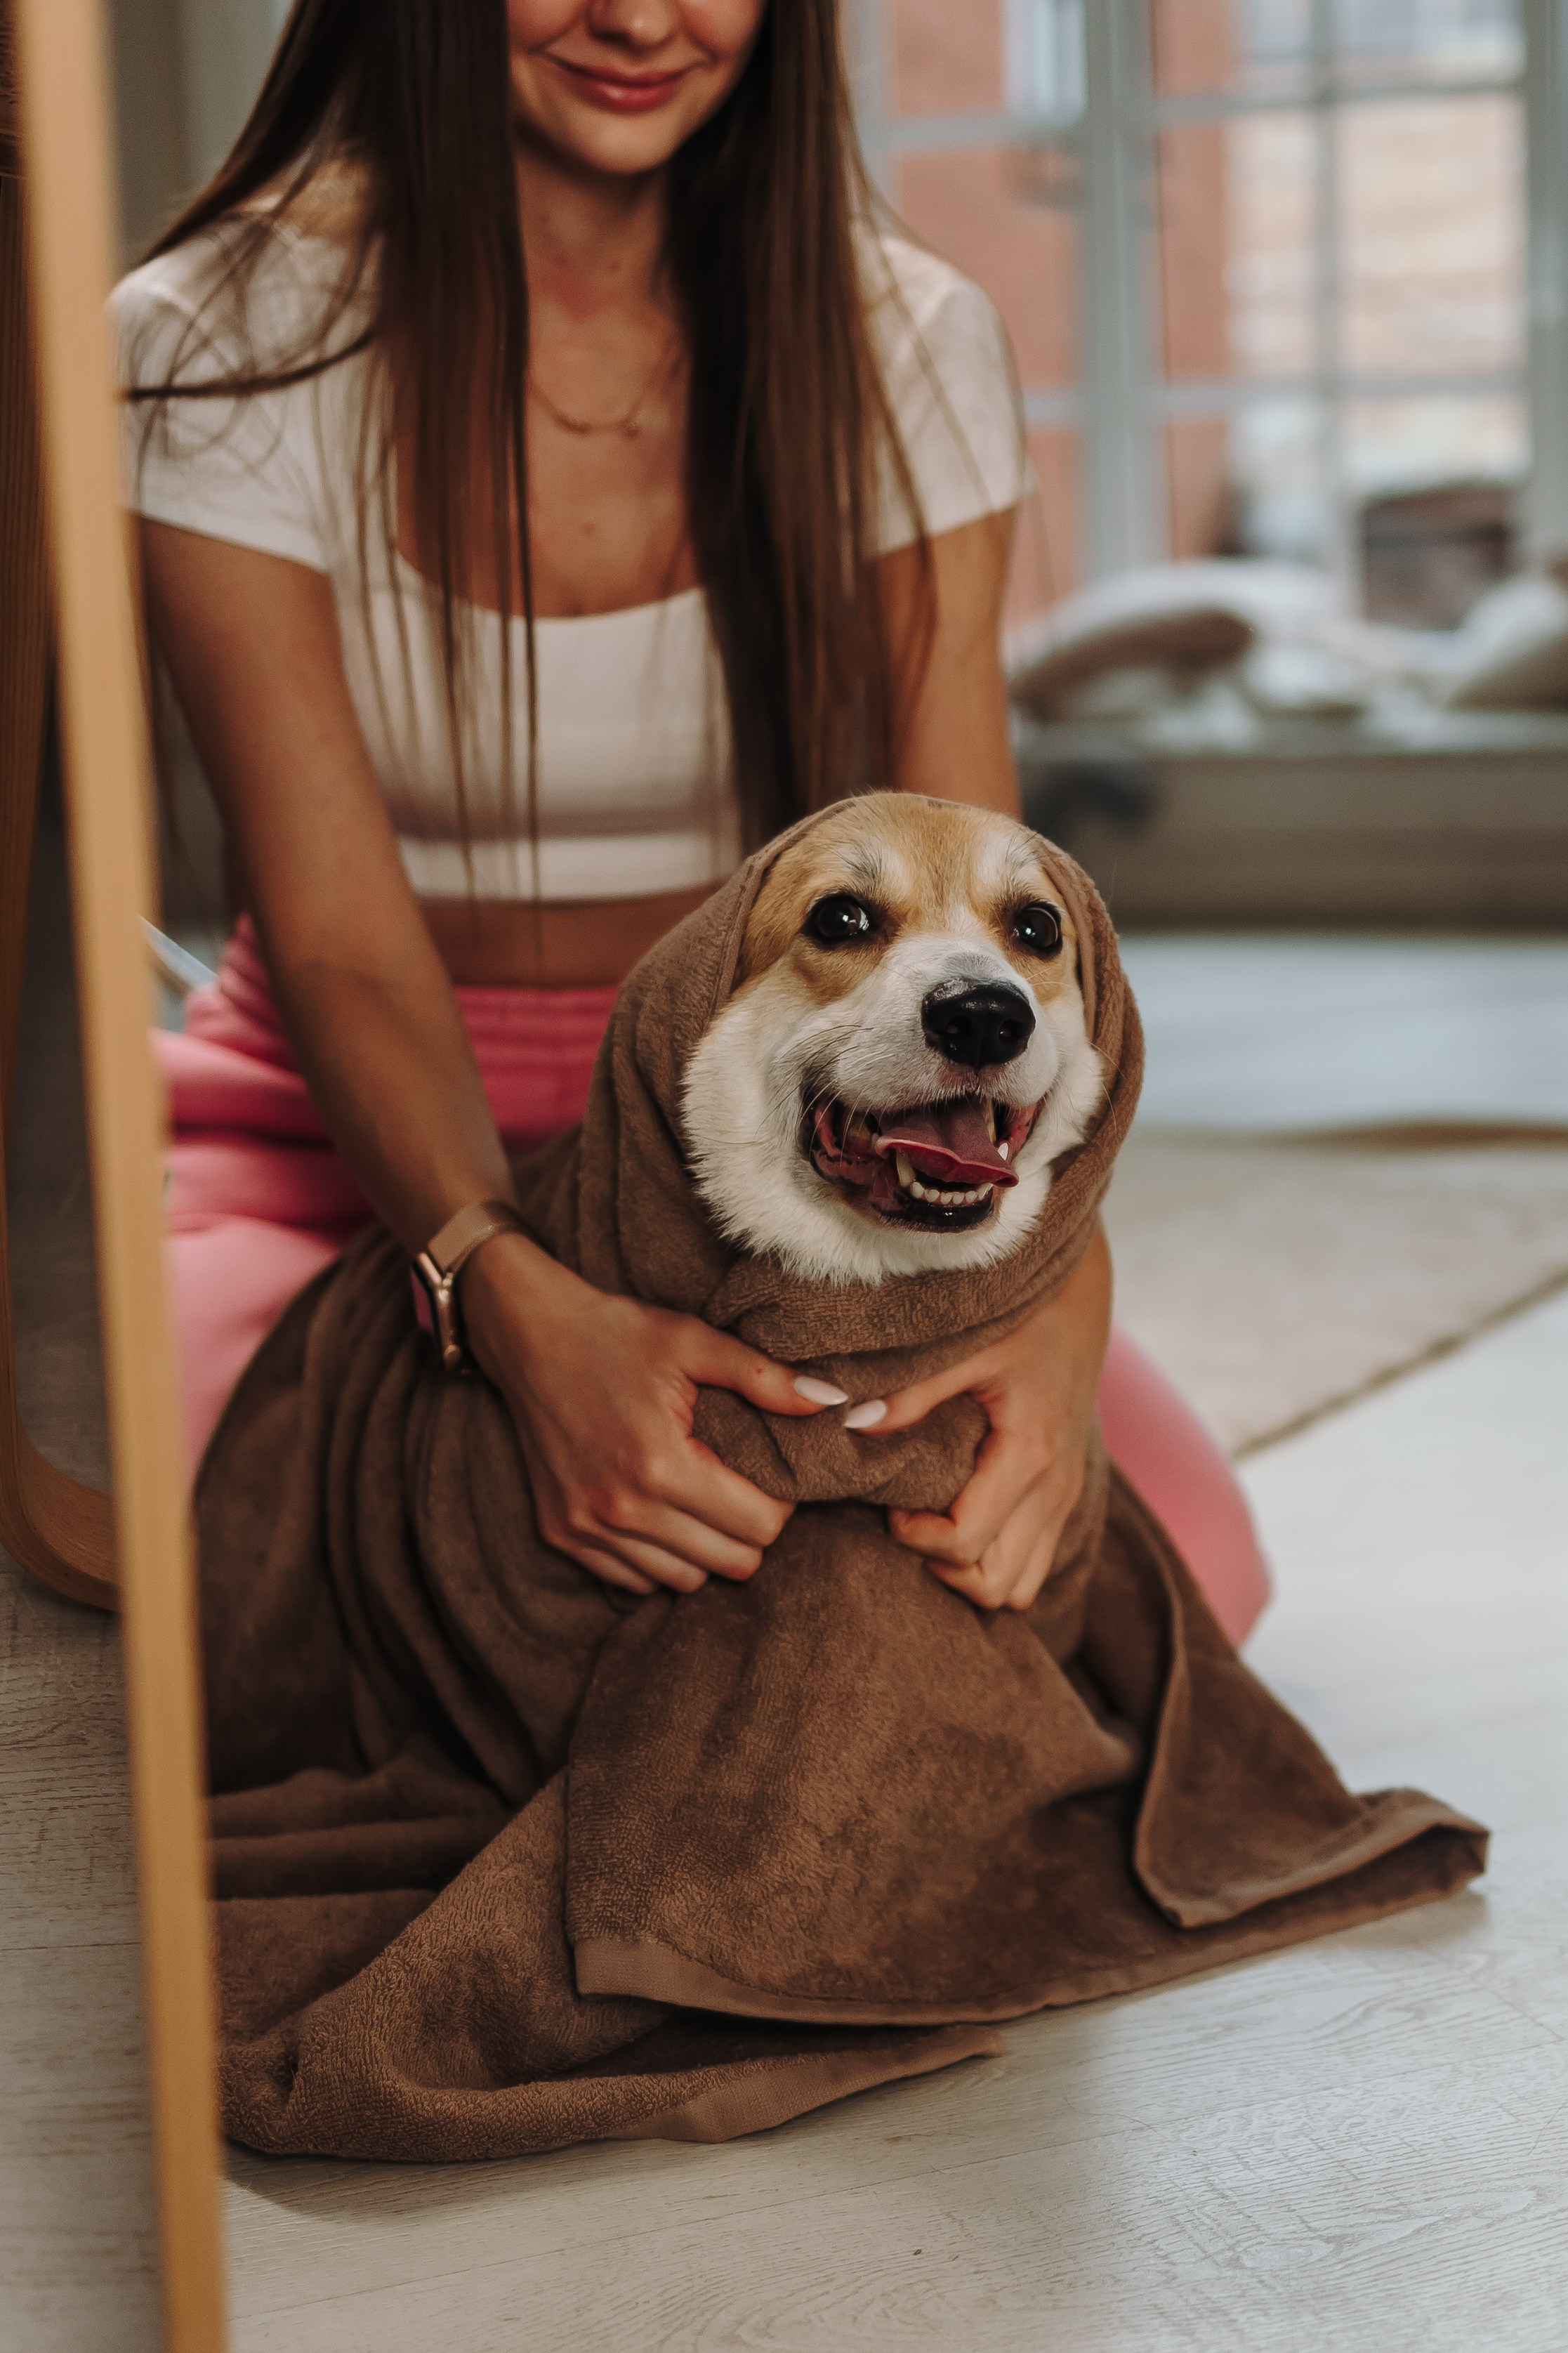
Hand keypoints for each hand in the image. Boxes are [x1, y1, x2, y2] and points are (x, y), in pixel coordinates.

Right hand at [461, 1233, 842, 1597]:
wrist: (529, 1336)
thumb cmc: (618, 1334)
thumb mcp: (693, 1341)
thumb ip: (765, 1377)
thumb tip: (833, 1403)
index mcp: (659, 1464)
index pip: (758, 1527)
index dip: (780, 1504)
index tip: (771, 1474)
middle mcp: (619, 1509)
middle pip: (728, 1564)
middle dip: (750, 1532)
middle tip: (744, 1489)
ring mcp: (584, 1528)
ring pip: (682, 1581)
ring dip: (705, 1550)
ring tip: (704, 1500)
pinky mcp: (560, 1534)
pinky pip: (633, 1580)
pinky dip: (658, 1558)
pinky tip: (661, 1512)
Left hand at [855, 1225, 1111, 1610]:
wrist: (1080, 1294)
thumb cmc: (1025, 1315)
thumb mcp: (969, 1346)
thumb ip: (914, 1392)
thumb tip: (853, 1424)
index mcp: (1029, 1454)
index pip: (965, 1541)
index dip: (915, 1538)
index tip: (889, 1507)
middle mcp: (1056, 1488)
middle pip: (995, 1583)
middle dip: (941, 1568)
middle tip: (905, 1524)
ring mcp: (1067, 1497)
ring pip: (1020, 1586)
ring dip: (970, 1573)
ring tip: (931, 1529)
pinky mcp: (1067, 1494)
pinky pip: (1033, 1562)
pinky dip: (995, 1562)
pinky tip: (961, 1524)